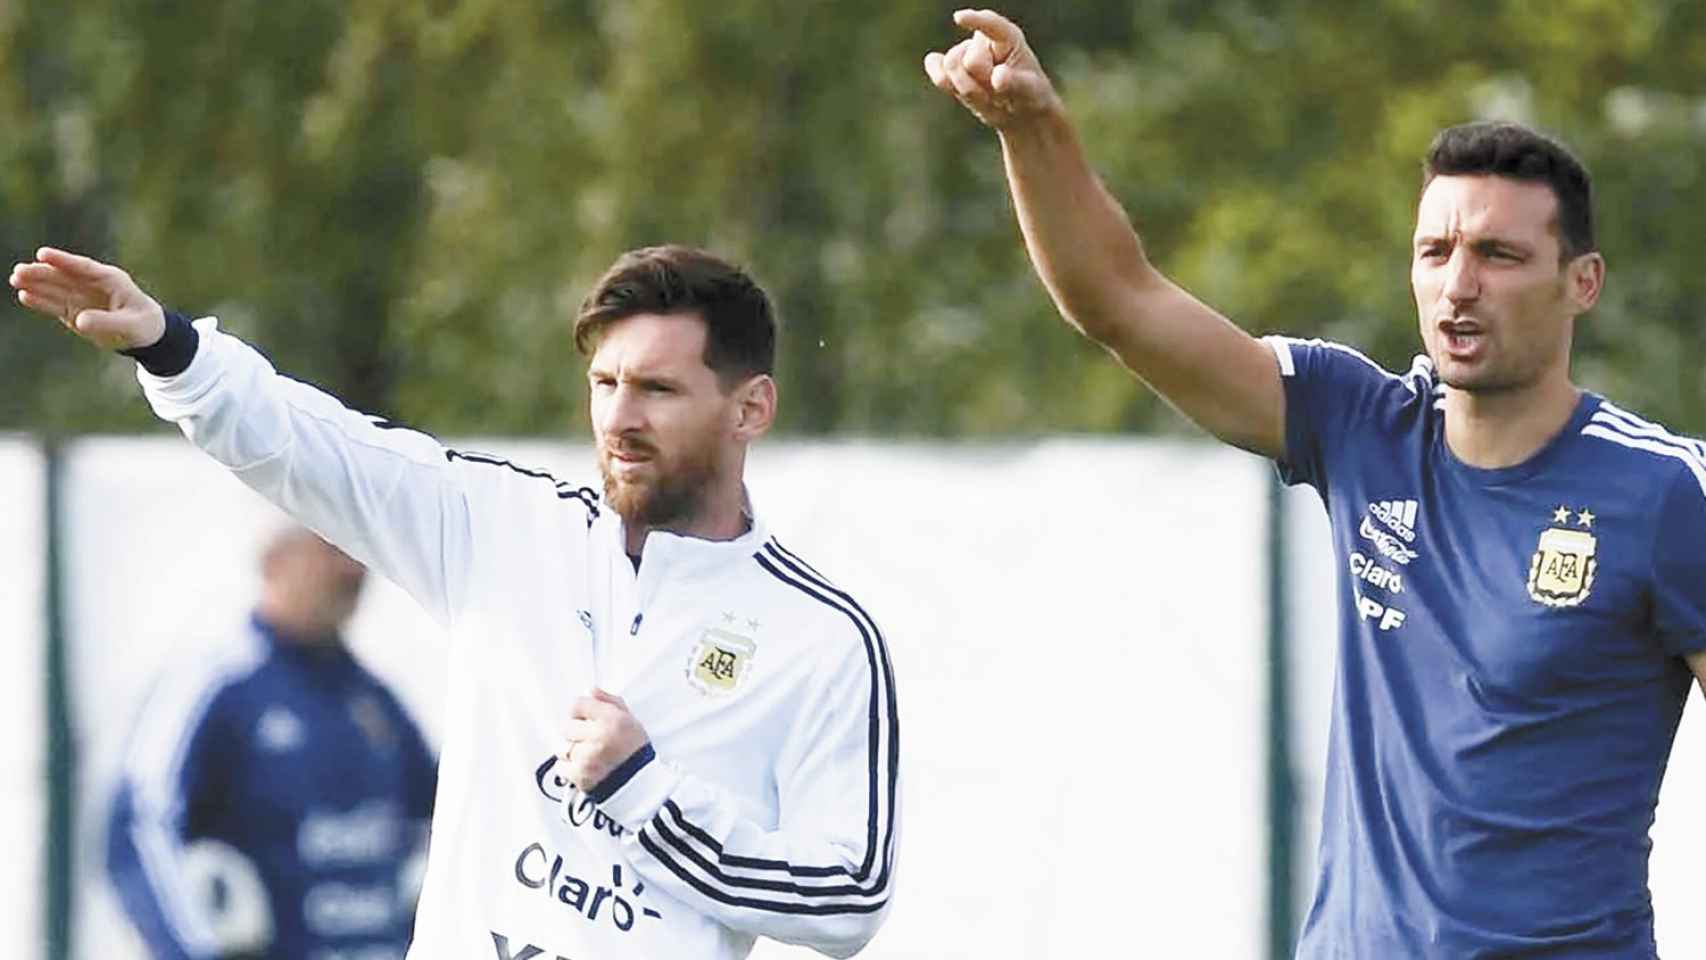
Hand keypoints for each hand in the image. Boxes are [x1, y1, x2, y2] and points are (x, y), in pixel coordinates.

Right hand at [10, 246, 165, 350]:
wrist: (146, 335)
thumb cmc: (143, 325)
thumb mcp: (129, 326)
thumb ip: (106, 322)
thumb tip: (78, 320)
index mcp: (111, 279)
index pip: (84, 267)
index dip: (63, 260)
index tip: (42, 254)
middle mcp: (92, 285)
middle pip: (64, 276)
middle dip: (42, 273)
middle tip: (19, 270)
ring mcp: (82, 297)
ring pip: (55, 288)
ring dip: (36, 284)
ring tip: (15, 279)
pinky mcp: (74, 311)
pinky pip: (55, 304)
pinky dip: (41, 301)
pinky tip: (25, 296)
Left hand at [561, 688, 649, 793]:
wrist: (640, 783)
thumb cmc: (635, 751)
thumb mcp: (630, 720)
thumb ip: (610, 702)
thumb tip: (591, 690)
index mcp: (612, 720)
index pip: (578, 704)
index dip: (581, 711)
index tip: (586, 718)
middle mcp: (599, 737)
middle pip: (567, 726)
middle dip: (575, 732)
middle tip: (589, 739)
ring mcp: (587, 758)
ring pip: (561, 747)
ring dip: (570, 750)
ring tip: (586, 754)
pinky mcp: (580, 777)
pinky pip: (560, 766)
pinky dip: (568, 768)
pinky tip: (583, 767)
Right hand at [923, 9, 1060, 131]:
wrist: (1018, 112)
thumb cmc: (1030, 96)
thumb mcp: (1031, 92)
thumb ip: (1015, 83)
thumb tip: (997, 76)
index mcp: (1008, 38)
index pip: (991, 25)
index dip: (975, 21)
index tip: (959, 18)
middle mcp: (983, 42)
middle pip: (970, 59)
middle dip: (982, 82)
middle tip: (999, 93)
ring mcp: (965, 55)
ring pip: (951, 67)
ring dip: (969, 90)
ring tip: (988, 97)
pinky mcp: (951, 72)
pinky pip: (938, 72)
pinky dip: (940, 79)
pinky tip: (954, 88)